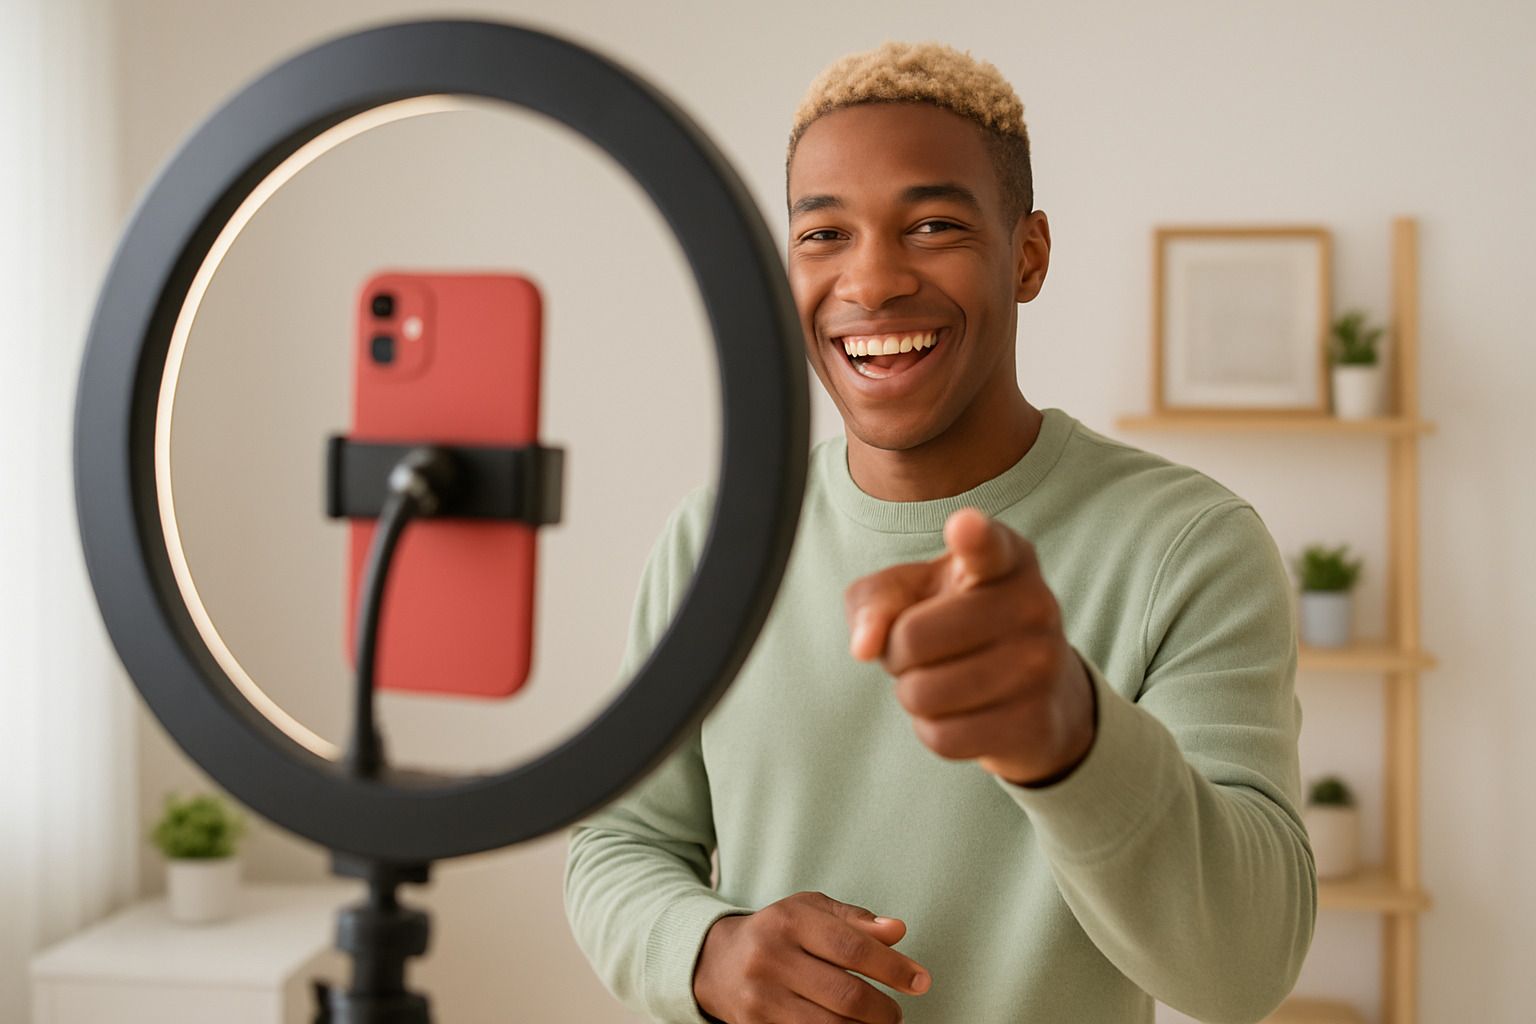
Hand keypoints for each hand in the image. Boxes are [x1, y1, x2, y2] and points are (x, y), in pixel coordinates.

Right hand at [692, 891, 929, 1023]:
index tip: (920, 981)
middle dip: (883, 1010)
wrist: (717, 962)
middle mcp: (770, 958)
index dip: (893, 967)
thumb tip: (897, 931)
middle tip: (896, 1014)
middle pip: (845, 995)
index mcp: (788, 921)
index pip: (852, 947)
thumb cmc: (779, 933)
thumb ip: (855, 920)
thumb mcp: (811, 912)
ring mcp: (760, 998)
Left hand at [844, 507, 1095, 786]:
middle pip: (914, 637)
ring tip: (941, 678)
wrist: (1036, 689)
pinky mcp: (1037, 722)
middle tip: (920, 651)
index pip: (988, 546)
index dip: (973, 536)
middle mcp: (1034, 604)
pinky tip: (958, 713)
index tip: (963, 526)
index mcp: (1006, 558)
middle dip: (896, 653)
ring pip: (923, 693)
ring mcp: (1042, 665)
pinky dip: (932, 729)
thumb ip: (875, 601)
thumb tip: (864, 647)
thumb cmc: (956, 623)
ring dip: (912, 694)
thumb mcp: (911, 594)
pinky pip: (943, 737)